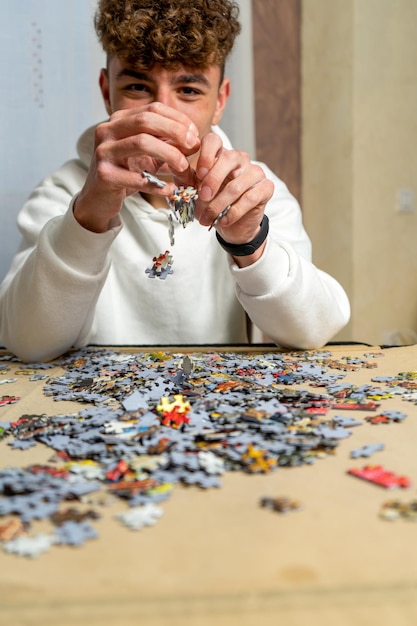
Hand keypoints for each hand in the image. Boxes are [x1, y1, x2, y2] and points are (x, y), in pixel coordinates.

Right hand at [74, 103, 199, 232]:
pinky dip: (157, 185)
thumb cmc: (127, 172)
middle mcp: (107, 130)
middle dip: (175, 131)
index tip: (195, 135)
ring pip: (141, 143)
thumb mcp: (148, 154)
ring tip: (183, 167)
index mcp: (119, 120)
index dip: (177, 119)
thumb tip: (194, 140)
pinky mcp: (104, 174)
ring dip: (168, 154)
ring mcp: (103, 151)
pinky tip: (170, 190)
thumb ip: (167, 144)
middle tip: (193, 146)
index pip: (153, 109)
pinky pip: (136, 178)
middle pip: (146, 121)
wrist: (100, 198)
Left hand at [190, 132, 273, 264]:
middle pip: (228, 159)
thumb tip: (173, 164)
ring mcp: (255, 172)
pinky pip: (249, 198)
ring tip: (208, 218)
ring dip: (219, 205)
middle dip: (213, 180)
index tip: (199, 173)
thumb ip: (185, 178)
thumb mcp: (194, 190)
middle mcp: (239, 159)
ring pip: (237, 185)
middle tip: (203, 197)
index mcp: (220, 154)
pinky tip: (223, 220)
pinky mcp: (266, 187)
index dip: (206, 154)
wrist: (231, 225)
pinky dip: (233, 212)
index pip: (214, 141)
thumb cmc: (212, 203)